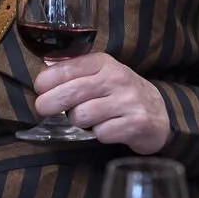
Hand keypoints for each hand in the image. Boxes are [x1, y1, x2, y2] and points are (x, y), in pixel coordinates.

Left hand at [35, 52, 169, 151]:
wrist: (158, 112)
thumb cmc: (120, 93)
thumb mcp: (101, 73)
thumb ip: (74, 71)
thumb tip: (42, 72)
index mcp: (104, 62)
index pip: (66, 68)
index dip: (46, 81)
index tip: (40, 88)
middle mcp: (117, 78)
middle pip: (69, 93)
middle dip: (49, 103)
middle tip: (44, 109)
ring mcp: (128, 101)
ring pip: (81, 116)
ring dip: (78, 121)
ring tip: (86, 119)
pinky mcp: (136, 123)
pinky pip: (101, 133)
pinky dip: (99, 134)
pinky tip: (107, 128)